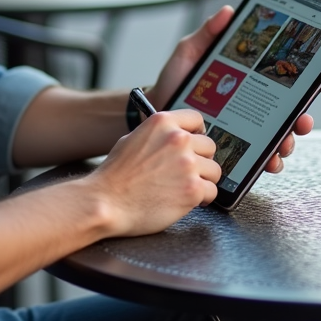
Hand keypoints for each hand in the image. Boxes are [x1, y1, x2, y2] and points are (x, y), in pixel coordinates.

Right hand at [84, 109, 219, 237]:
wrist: (105, 202)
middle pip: (209, 146)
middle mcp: (178, 139)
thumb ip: (157, 136)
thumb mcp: (132, 140)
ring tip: (185, 188)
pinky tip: (186, 200)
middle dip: (200, 160)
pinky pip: (212, 191)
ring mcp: (187, 164)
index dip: (197, 132)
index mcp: (162, 123)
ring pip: (214, 170)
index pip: (196, 119)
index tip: (195, 144)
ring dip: (203, 180)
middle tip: (187, 172)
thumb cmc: (114, 175)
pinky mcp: (193, 189)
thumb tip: (174, 137)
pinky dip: (202, 198)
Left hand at [147, 7, 320, 174]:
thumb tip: (229, 11)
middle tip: (304, 117)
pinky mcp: (238, 150)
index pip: (287, 77)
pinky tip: (269, 160)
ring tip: (284, 141)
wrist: (155, 115)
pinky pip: (262, 158)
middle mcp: (256, 105)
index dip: (314, 76)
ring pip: (282, 136)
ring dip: (290, 140)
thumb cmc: (174, 83)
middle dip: (305, 115)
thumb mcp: (190, 54)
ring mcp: (250, 129)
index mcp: (251, 80)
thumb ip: (209, 34)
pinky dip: (271, 160)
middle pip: (293, 110)